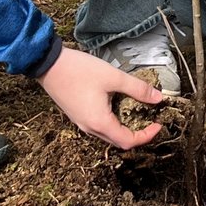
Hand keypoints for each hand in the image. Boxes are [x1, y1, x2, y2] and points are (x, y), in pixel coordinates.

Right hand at [38, 47, 166, 149]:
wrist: (48, 64)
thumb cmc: (79, 71)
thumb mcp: (112, 77)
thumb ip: (137, 89)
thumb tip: (158, 98)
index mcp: (100, 123)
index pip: (128, 142)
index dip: (146, 136)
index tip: (158, 124)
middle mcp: (90, 128)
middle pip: (118, 141)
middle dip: (138, 133)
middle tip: (150, 119)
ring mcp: (81, 123)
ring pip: (108, 134)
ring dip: (124, 128)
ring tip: (136, 111)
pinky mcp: (77, 115)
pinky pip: (98, 125)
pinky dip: (113, 121)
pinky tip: (117, 104)